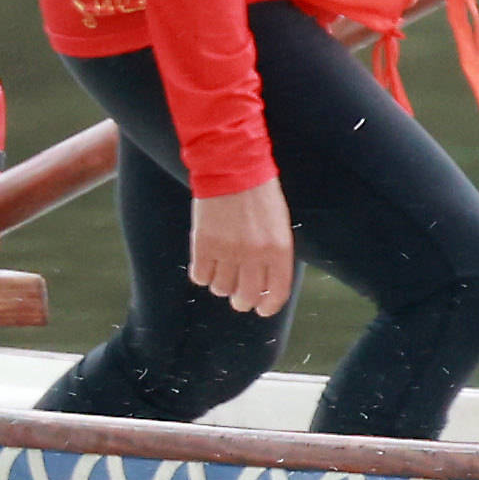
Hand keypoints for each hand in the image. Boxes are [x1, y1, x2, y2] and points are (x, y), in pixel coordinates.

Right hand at [189, 177, 296, 316]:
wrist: (234, 170)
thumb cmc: (260, 196)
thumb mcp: (279, 226)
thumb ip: (274, 255)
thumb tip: (266, 284)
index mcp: (279, 250)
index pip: (277, 292)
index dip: (268, 306)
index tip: (262, 310)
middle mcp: (255, 255)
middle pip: (246, 297)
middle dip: (242, 301)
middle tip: (238, 297)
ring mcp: (227, 251)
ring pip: (221, 288)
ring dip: (221, 285)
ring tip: (222, 270)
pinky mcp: (203, 245)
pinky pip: (199, 277)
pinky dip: (201, 275)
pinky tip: (206, 264)